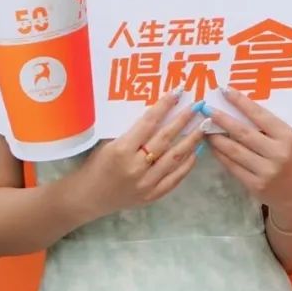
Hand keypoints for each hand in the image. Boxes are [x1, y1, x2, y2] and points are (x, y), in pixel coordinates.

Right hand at [71, 90, 205, 220]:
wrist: (87, 197)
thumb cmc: (96, 165)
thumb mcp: (109, 143)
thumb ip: (133, 131)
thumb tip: (160, 114)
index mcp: (122, 150)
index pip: (148, 123)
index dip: (164, 106)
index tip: (178, 92)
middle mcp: (136, 166)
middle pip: (165, 139)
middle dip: (183, 120)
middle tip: (198, 106)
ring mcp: (146, 183)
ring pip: (175, 158)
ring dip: (192, 140)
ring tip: (204, 126)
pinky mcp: (153, 196)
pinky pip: (175, 178)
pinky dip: (187, 164)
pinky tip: (196, 151)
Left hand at [202, 88, 291, 211]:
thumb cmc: (287, 157)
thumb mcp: (283, 138)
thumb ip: (265, 126)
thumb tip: (235, 107)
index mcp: (286, 135)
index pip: (260, 115)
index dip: (241, 102)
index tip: (225, 90)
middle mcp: (277, 152)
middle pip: (243, 132)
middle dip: (222, 119)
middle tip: (206, 109)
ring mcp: (266, 170)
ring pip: (234, 150)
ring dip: (216, 138)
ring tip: (203, 127)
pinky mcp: (255, 184)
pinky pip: (232, 166)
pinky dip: (219, 154)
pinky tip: (211, 146)